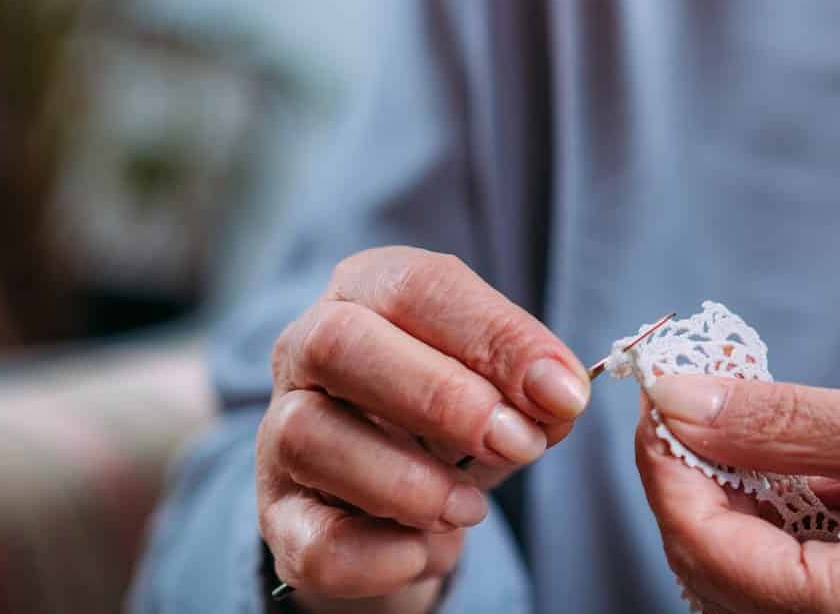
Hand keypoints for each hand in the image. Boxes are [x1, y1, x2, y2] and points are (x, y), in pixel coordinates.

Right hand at [257, 247, 591, 611]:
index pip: (419, 286)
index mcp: (369, 291)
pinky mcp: (277, 517)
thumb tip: (560, 400)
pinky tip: (425, 551)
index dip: (496, 336)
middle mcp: (305, 349)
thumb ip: (529, 390)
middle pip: (339, 343)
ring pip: (308, 437)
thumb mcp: (498, 390)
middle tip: (517, 443)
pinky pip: (311, 538)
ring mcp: (277, 434)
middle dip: (441, 396)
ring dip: (409, 482)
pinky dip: (377, 554)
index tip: (562, 391)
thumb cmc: (449, 422)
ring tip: (470, 508)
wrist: (392, 507)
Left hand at [633, 376, 839, 613]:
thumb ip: (789, 422)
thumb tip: (685, 398)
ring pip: (740, 584)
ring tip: (747, 425)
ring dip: (727, 502)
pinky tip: (794, 472)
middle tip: (695, 397)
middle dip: (691, 480)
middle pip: (710, 573)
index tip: (659, 393)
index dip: (666, 464)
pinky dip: (772, 529)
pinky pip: (787, 590)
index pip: (704, 545)